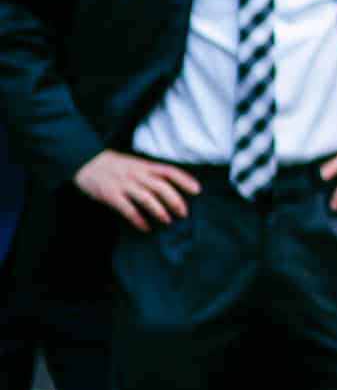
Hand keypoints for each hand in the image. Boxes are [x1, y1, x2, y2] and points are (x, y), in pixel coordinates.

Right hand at [73, 151, 201, 231]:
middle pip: (161, 186)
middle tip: (183, 213)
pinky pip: (127, 209)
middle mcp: (137, 174)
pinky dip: (138, 220)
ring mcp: (124, 184)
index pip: (169, 171)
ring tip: (167, 221)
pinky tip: (145, 227)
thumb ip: (151, 173)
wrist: (86, 162)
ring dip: (159, 211)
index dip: (185, 180)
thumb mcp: (136, 164)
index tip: (197, 190)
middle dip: (175, 200)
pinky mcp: (111, 195)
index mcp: (145, 166)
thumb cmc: (116, 166)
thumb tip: (172, 187)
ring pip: (146, 198)